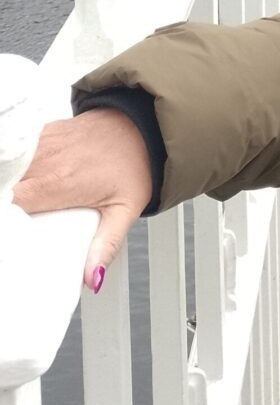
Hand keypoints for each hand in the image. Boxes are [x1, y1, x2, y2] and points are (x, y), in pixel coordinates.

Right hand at [13, 110, 152, 291]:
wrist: (141, 127)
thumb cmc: (134, 164)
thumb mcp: (125, 210)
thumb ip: (106, 245)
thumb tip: (93, 277)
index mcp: (59, 183)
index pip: (11, 202)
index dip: (6, 217)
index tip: (12, 229)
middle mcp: (46, 160)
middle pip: (6, 186)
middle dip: (8, 204)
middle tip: (19, 220)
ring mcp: (43, 144)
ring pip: (9, 169)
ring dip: (11, 185)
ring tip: (23, 204)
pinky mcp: (43, 134)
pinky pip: (20, 155)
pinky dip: (18, 169)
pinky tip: (26, 180)